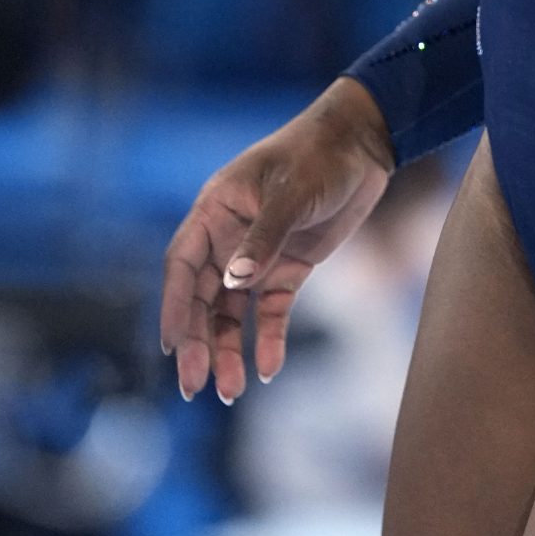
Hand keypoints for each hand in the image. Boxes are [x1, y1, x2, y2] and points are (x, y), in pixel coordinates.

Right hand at [158, 76, 394, 402]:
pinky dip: (269, 338)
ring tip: (231, 390)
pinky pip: (271, 311)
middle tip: (194, 386)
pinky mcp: (289, 268)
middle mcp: (228, 238)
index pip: (182, 266)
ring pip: (233, 312)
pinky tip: (269, 368)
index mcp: (215, 211)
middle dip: (198, 342)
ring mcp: (258, 255)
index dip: (174, 307)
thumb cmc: (320, 155)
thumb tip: (234, 282)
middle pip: (204, 298)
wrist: (364, 145)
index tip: (171, 347)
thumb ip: (264, 237)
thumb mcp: (292, 193)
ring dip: (229, 349)